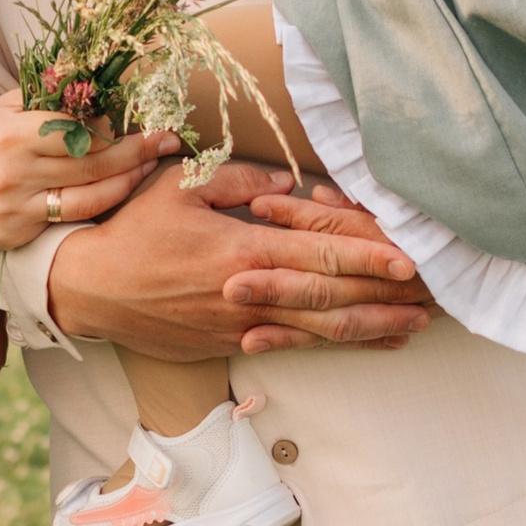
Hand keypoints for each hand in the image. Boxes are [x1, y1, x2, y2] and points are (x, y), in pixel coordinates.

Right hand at [0, 93, 168, 253]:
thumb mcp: (4, 106)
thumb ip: (48, 96)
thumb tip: (99, 79)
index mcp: (11, 134)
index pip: (75, 128)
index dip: (113, 125)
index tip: (143, 117)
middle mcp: (14, 173)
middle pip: (90, 163)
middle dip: (136, 150)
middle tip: (167, 140)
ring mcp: (16, 208)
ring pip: (89, 196)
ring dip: (128, 180)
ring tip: (152, 165)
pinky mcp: (18, 234)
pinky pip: (71, 219)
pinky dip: (101, 203)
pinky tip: (120, 190)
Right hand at [46, 160, 432, 355]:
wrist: (87, 289)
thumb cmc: (131, 229)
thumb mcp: (180, 185)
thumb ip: (239, 181)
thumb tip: (289, 182)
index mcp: (242, 250)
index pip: (319, 254)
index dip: (369, 256)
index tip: (412, 258)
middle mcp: (250, 294)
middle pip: (332, 298)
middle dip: (388, 297)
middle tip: (438, 297)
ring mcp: (242, 326)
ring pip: (320, 330)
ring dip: (373, 328)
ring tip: (419, 325)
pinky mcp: (231, 344)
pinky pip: (295, 345)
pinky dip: (338, 344)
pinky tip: (370, 343)